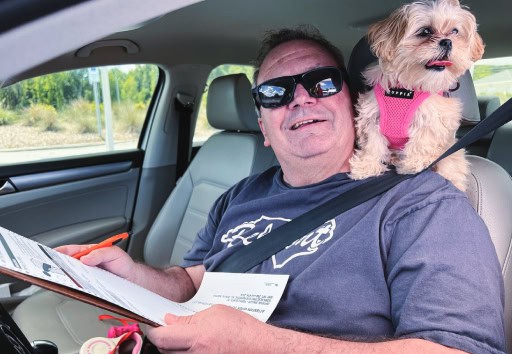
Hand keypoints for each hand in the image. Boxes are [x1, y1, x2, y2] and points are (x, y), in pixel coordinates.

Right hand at [55, 244, 136, 280]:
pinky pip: (78, 287)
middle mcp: (85, 264)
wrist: (132, 278)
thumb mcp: (115, 253)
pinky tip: (73, 288)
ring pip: (71, 276)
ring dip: (65, 278)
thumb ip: (101, 253)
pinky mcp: (89, 287)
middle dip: (57, 266)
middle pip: (66, 264)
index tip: (51, 255)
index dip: (59, 252)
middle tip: (52, 269)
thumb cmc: (123, 263)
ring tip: (61, 278)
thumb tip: (86, 258)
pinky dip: (74, 287)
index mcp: (88, 252)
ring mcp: (86, 275)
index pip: (70, 250)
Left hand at [146, 305, 265, 352]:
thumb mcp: (216, 313)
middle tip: (169, 328)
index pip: (161, 338)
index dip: (153, 330)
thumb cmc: (243, 329)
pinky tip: (194, 345)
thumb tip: (171, 321)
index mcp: (197, 338)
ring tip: (186, 337)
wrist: (261, 348)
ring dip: (174, 348)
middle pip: (164, 350)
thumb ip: (189, 319)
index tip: (153, 324)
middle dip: (163, 339)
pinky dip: (186, 352)